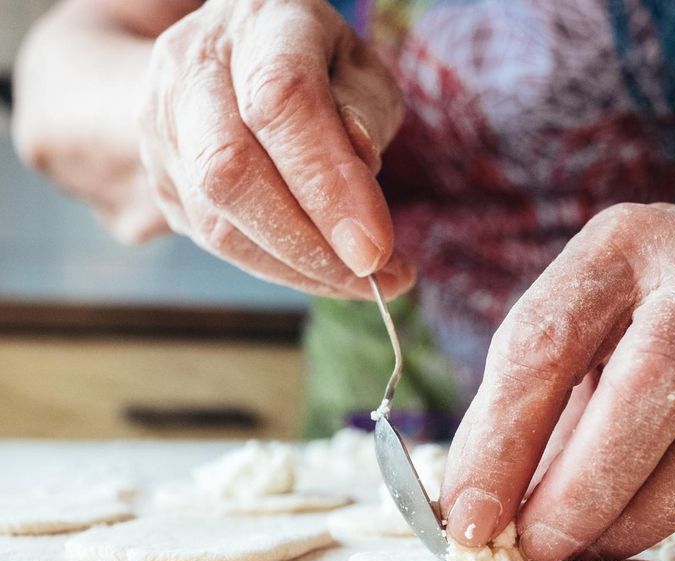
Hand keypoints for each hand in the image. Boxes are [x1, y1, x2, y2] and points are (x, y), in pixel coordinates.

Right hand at [139, 0, 412, 297]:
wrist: (230, 62)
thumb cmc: (315, 66)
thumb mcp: (359, 70)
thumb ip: (364, 111)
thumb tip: (359, 171)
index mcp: (259, 22)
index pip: (281, 101)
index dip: (328, 183)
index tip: (376, 247)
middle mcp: (194, 65)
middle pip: (229, 169)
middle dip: (309, 244)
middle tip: (376, 278)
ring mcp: (164, 123)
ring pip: (218, 220)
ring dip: (300, 269)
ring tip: (365, 284)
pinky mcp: (161, 177)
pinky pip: (217, 241)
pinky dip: (280, 270)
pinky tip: (326, 274)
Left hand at [441, 203, 674, 560]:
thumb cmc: (642, 302)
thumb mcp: (576, 319)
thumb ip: (523, 405)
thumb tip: (473, 506)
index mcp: (617, 246)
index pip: (547, 342)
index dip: (501, 441)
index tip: (467, 517)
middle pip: (647, 384)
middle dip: (581, 486)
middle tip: (532, 548)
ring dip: (633, 513)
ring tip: (579, 553)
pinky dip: (672, 509)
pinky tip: (626, 534)